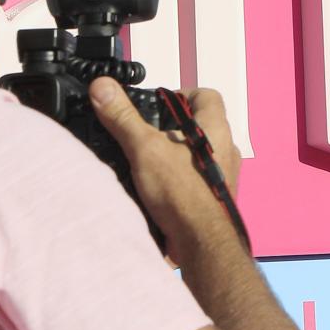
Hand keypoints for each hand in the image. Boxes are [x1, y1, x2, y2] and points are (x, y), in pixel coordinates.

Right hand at [89, 79, 237, 247]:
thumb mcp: (145, 148)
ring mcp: (223, 174)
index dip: (181, 93)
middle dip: (170, 126)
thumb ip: (123, 118)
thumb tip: (103, 87)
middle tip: (144, 132)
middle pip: (199, 124)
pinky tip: (154, 184)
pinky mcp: (215, 196)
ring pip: (197, 152)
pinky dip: (177, 175)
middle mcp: (226, 149)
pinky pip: (196, 176)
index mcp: (216, 129)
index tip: (157, 103)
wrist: (201, 242)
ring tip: (144, 158)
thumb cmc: (182, 192)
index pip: (206, 96)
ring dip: (172, 153)